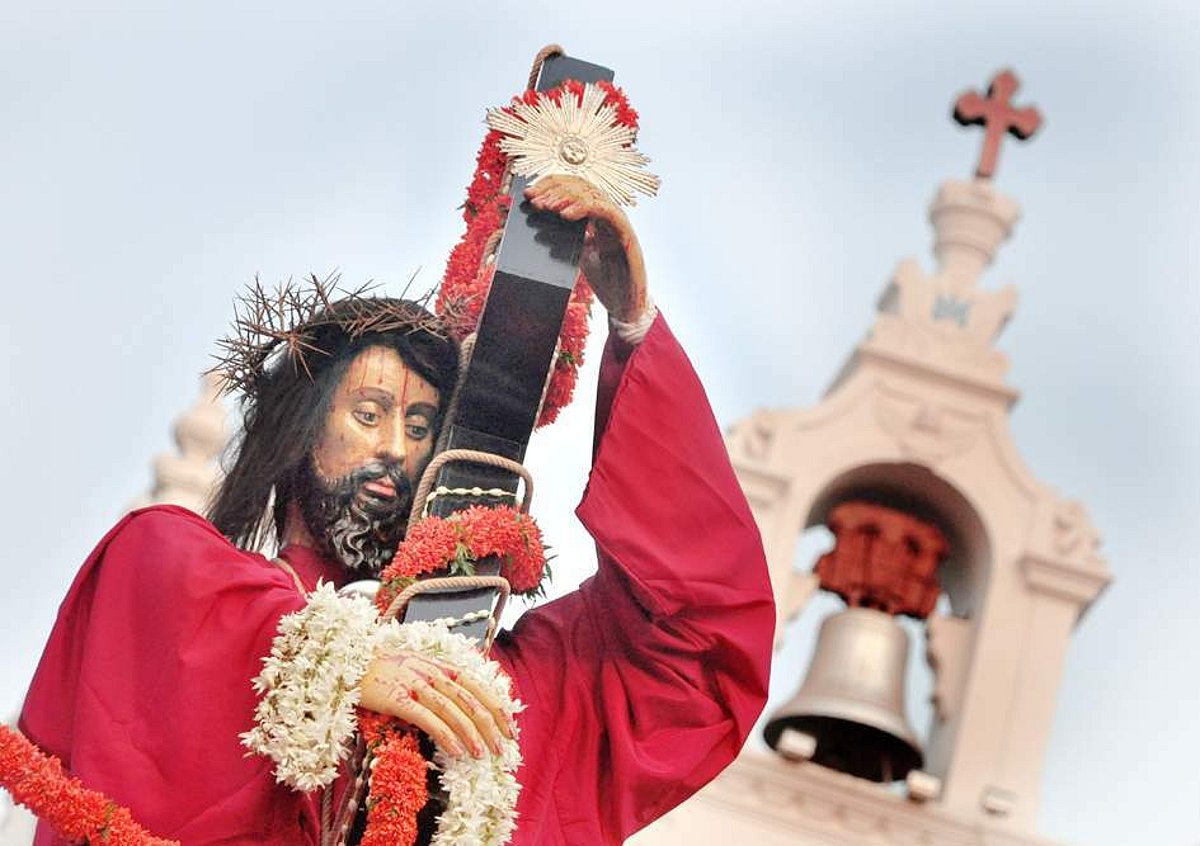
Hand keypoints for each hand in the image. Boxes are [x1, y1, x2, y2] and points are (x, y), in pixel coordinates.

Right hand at [360, 649, 513, 758]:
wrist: (347, 661)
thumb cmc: (381, 669)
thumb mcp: (415, 667)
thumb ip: (437, 679)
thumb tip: (461, 702)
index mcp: (439, 665)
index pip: (477, 686)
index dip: (497, 707)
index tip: (510, 727)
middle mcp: (432, 672)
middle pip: (470, 699)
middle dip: (491, 725)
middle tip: (504, 747)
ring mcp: (414, 684)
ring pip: (453, 710)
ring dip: (472, 734)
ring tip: (484, 754)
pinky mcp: (397, 698)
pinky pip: (427, 719)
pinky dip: (446, 735)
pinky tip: (457, 752)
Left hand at [524, 174, 647, 322]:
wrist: (625, 305)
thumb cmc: (606, 282)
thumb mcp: (578, 256)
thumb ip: (565, 240)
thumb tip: (537, 230)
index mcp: (597, 217)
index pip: (574, 189)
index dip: (551, 186)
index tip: (529, 194)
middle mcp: (609, 215)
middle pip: (581, 186)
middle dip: (554, 189)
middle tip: (534, 199)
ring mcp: (618, 223)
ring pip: (592, 194)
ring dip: (565, 197)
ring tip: (546, 205)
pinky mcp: (626, 234)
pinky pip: (605, 212)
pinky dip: (584, 209)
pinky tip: (566, 215)